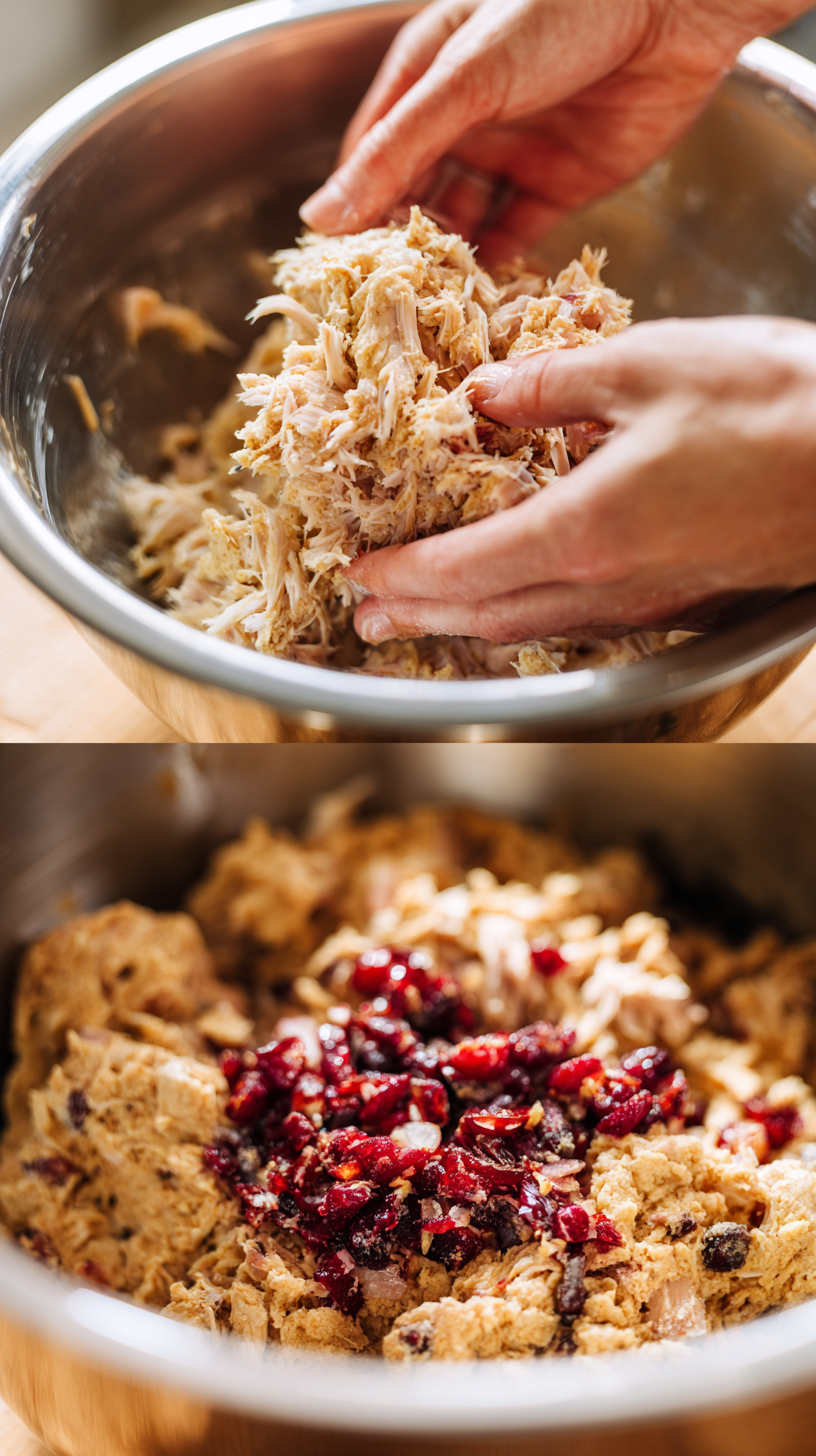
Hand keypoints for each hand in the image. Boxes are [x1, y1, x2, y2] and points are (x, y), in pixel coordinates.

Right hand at [300, 0, 807, 260]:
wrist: (674, 7)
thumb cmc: (561, 13)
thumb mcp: (464, 82)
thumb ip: (396, 153)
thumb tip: (321, 219)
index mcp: (424, 78)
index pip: (371, 160)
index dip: (354, 214)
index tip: (340, 273)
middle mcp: (462, 119)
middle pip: (416, 199)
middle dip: (403, 249)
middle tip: (384, 308)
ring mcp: (510, 154)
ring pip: (465, 224)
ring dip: (450, 265)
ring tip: (431, 314)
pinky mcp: (559, 185)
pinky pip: (518, 237)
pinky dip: (501, 270)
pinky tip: (483, 305)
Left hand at [345, 316, 815, 643]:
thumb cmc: (777, 406)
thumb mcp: (649, 365)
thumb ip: (550, 384)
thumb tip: (484, 392)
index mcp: (584, 530)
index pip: (461, 570)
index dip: (401, 576)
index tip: (356, 573)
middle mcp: (607, 585)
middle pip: (486, 616)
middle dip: (417, 618)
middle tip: (366, 619)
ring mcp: (650, 601)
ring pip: (534, 626)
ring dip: (467, 625)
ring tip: (422, 621)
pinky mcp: (684, 599)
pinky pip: (584, 621)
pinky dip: (530, 615)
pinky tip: (523, 600)